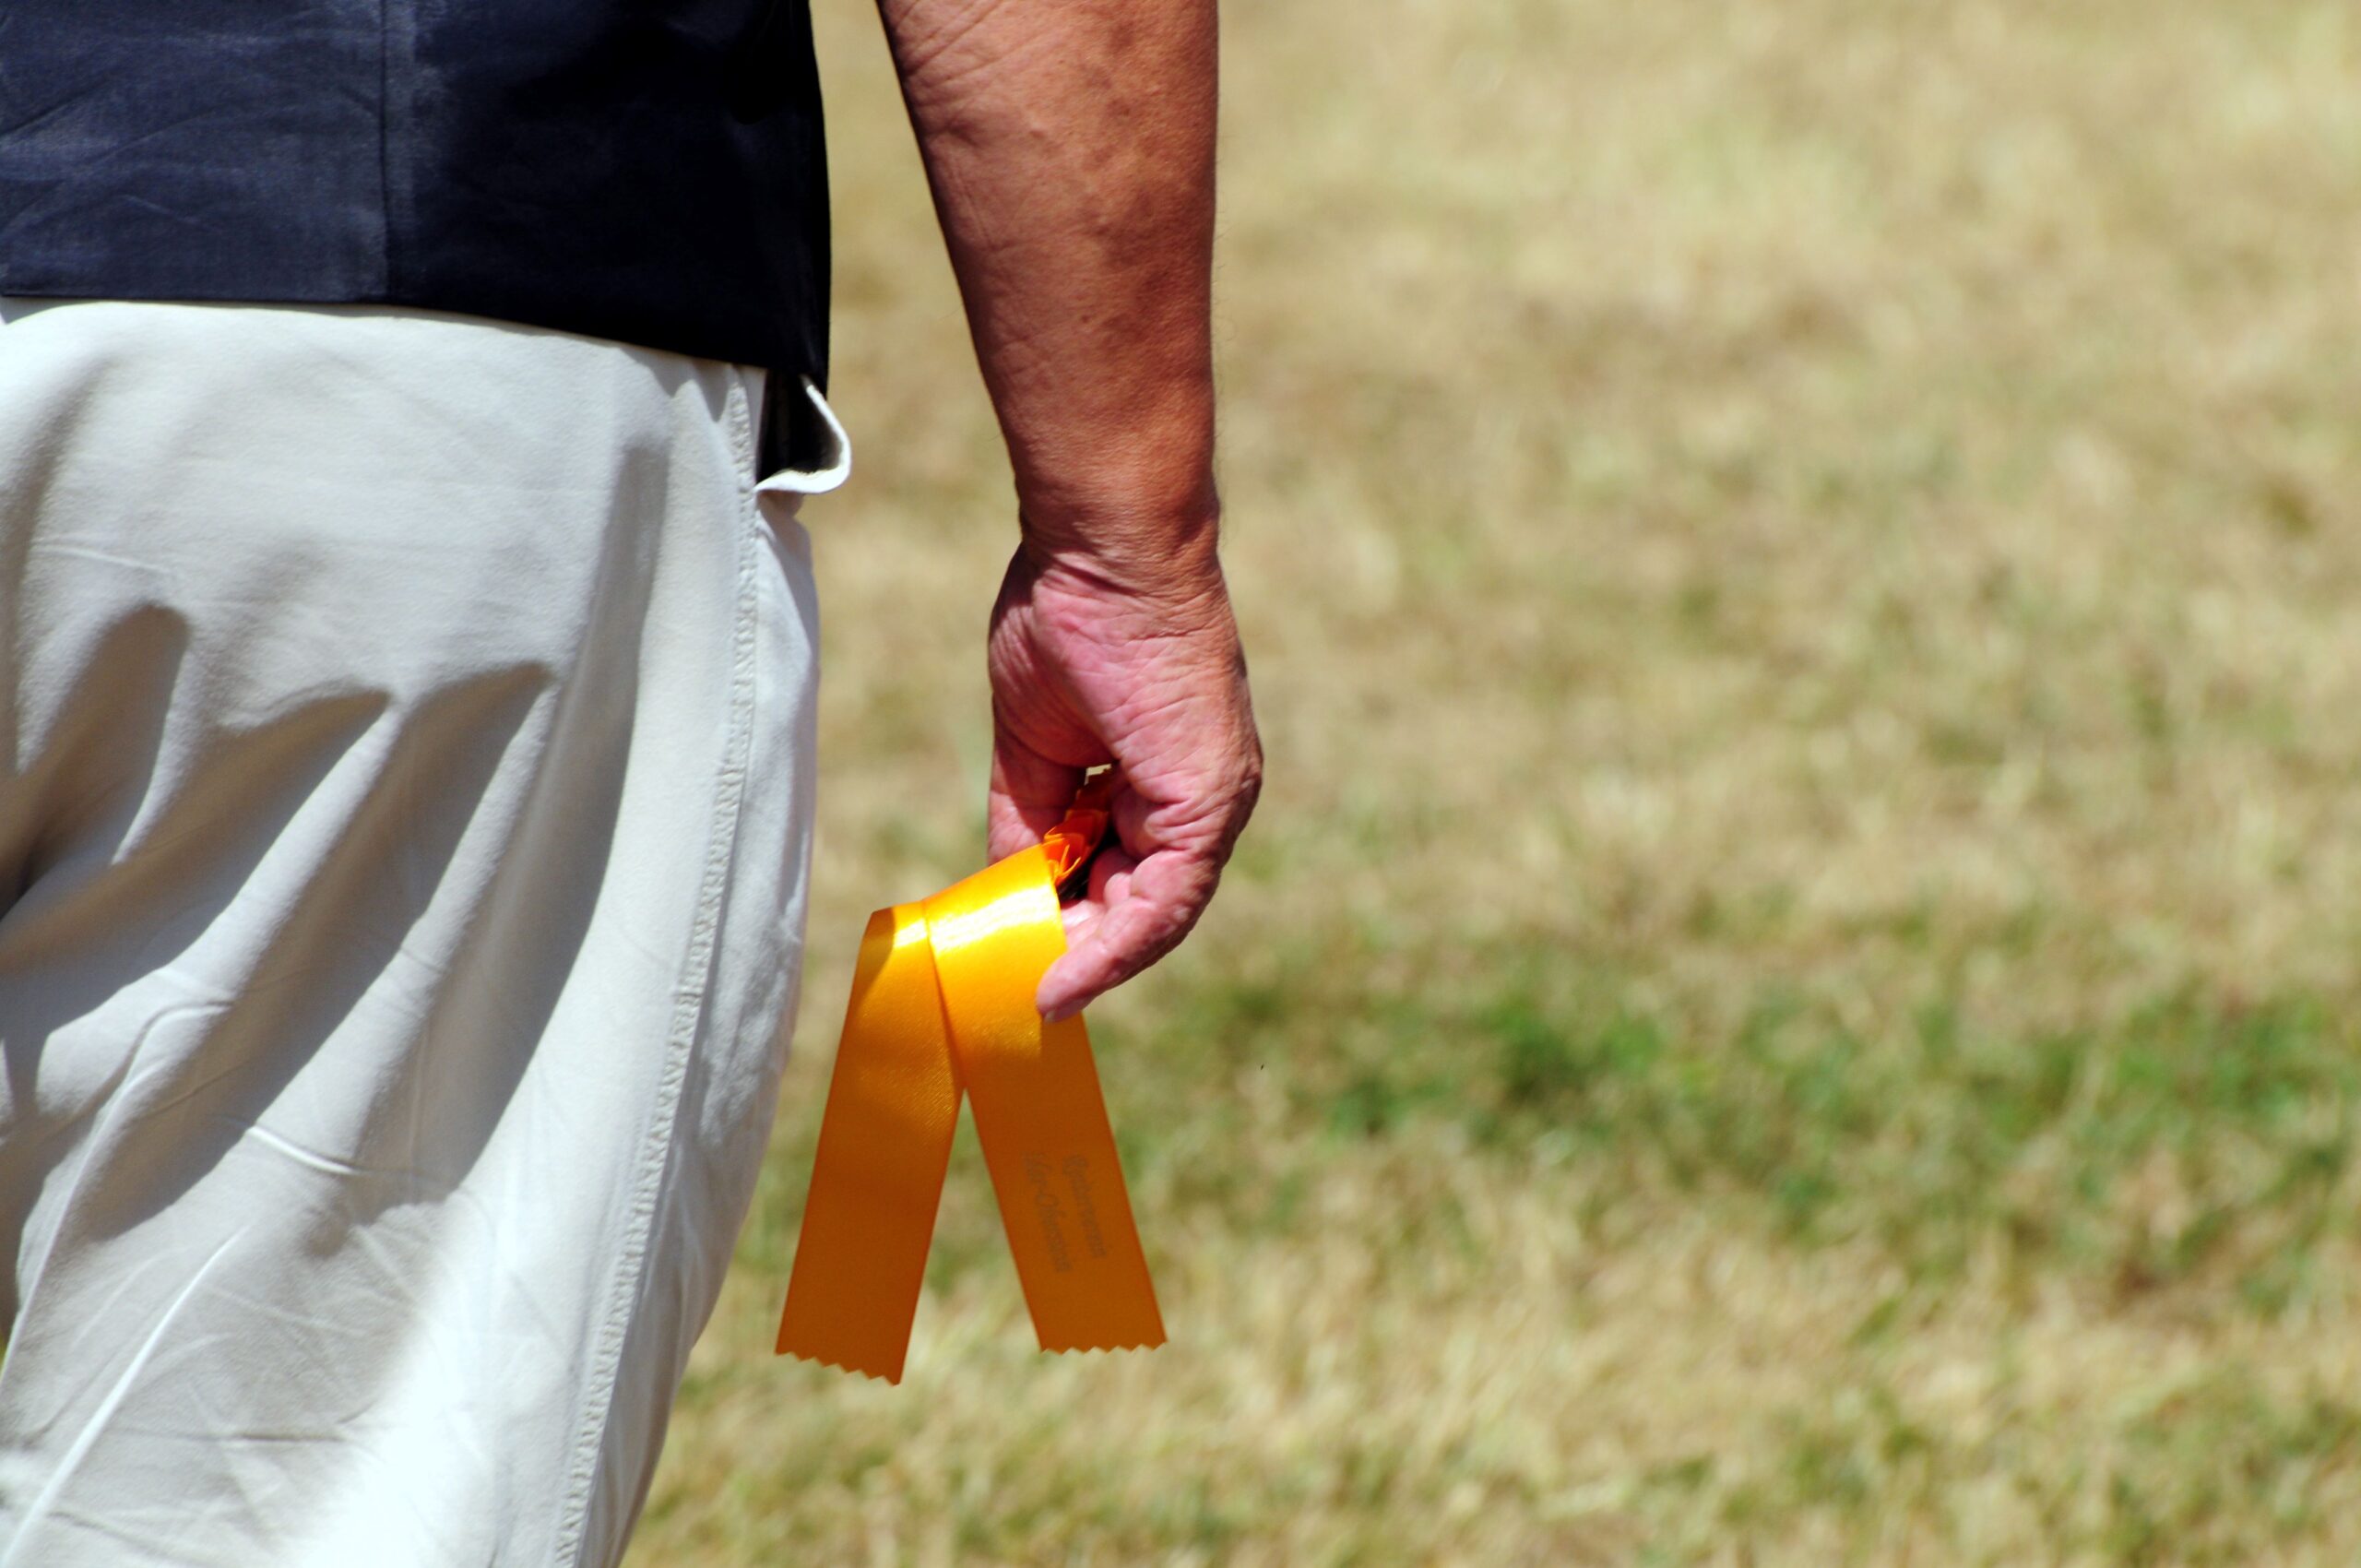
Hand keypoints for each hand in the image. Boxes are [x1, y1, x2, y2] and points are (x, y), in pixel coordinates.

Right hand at [986, 537, 1261, 1019]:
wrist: (1104, 550)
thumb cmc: (1069, 618)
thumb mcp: (1035, 745)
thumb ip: (1030, 821)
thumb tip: (1006, 892)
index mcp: (1166, 775)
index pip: (1126, 870)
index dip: (1073, 918)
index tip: (1021, 951)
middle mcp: (1202, 796)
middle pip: (1139, 901)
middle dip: (1074, 945)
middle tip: (1010, 981)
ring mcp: (1214, 802)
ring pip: (1155, 915)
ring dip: (1087, 959)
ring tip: (1026, 991)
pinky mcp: (1211, 804)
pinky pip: (1166, 904)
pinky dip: (1114, 948)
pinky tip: (1062, 977)